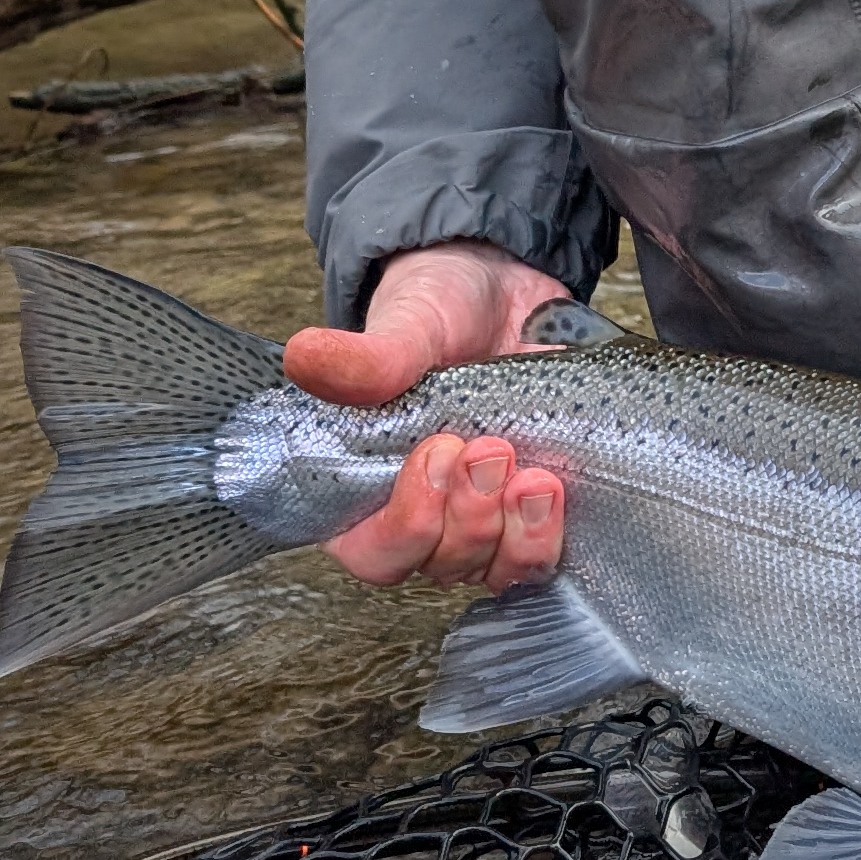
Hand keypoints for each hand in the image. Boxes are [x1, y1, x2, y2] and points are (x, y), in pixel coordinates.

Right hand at [285, 240, 573, 591]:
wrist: (507, 289)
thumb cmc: (440, 311)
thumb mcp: (406, 326)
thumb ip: (365, 358)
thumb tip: (303, 357)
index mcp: (367, 489)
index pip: (373, 552)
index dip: (406, 525)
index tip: (436, 455)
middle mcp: (423, 516)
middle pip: (440, 564)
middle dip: (469, 517)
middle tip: (490, 449)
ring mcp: (481, 518)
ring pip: (494, 570)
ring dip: (516, 535)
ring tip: (536, 477)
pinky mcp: (531, 510)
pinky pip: (541, 556)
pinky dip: (550, 533)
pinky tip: (557, 491)